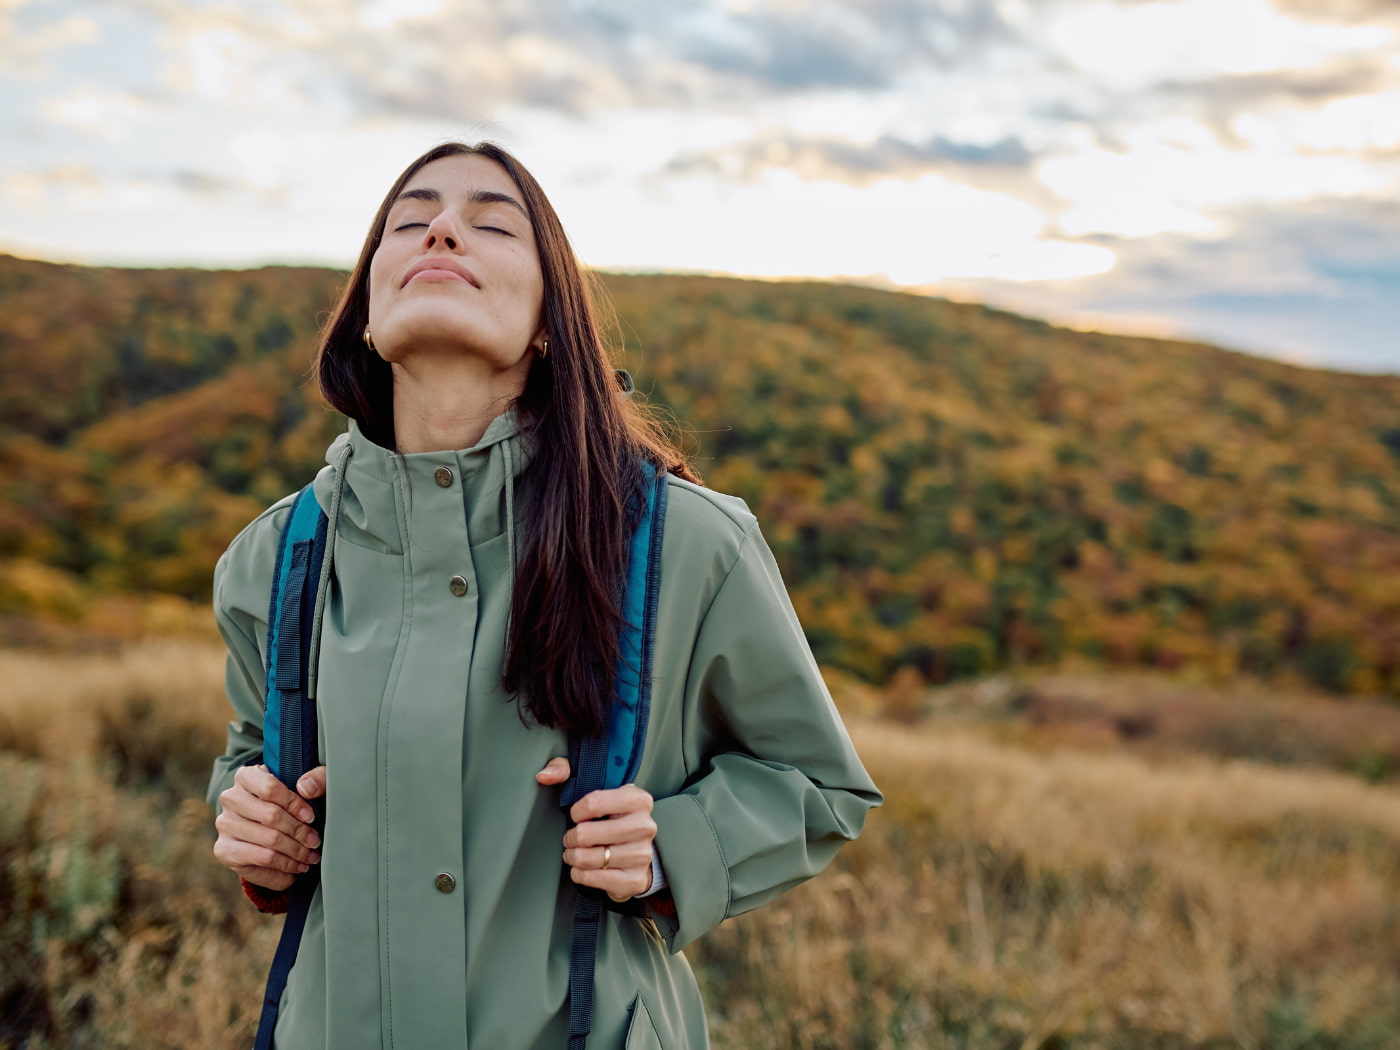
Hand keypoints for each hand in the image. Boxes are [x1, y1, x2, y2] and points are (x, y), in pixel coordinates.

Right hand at [214, 764, 325, 890]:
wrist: (268, 828)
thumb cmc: (290, 802)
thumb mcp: (307, 785)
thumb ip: (317, 778)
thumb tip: (308, 788)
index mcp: (246, 776)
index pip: (270, 788)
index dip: (294, 803)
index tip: (311, 817)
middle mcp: (231, 798)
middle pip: (271, 816)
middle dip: (299, 832)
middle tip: (315, 841)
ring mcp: (225, 824)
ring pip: (269, 840)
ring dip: (296, 851)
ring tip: (311, 856)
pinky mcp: (224, 849)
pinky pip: (261, 859)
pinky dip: (285, 865)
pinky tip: (297, 866)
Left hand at [538, 757, 657, 901]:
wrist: (638, 849)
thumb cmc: (611, 817)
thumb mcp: (595, 788)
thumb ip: (566, 770)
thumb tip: (544, 775)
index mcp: (638, 799)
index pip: (593, 802)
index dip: (575, 812)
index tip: (577, 816)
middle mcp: (644, 826)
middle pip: (586, 834)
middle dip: (571, 838)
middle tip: (572, 838)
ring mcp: (642, 854)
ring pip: (588, 859)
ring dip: (574, 857)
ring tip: (575, 853)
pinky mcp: (635, 879)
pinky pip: (595, 879)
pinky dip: (581, 874)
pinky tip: (583, 868)